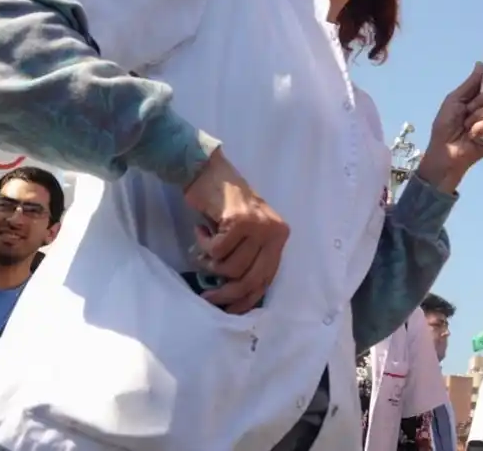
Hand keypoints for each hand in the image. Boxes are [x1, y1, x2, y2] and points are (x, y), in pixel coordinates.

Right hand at [183, 148, 288, 313]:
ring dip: (210, 263)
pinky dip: (203, 245)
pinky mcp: (240, 221)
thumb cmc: (225, 206)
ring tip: (203, 248)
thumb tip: (236, 296)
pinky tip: (202, 231)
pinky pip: (216, 251)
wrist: (211, 172)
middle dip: (226, 293)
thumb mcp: (246, 234)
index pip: (267, 278)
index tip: (230, 310)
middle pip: (250, 279)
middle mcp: (274, 232)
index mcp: (280, 237)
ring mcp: (259, 225)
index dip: (248, 299)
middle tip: (207, 298)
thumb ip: (248, 258)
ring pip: (230, 267)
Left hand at [417, 63, 482, 191]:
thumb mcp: (454, 100)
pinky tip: (472, 135)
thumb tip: (481, 64)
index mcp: (482, 96)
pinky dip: (480, 128)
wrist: (443, 150)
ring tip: (467, 125)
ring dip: (478, 115)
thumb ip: (470, 84)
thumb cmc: (445, 125)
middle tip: (468, 109)